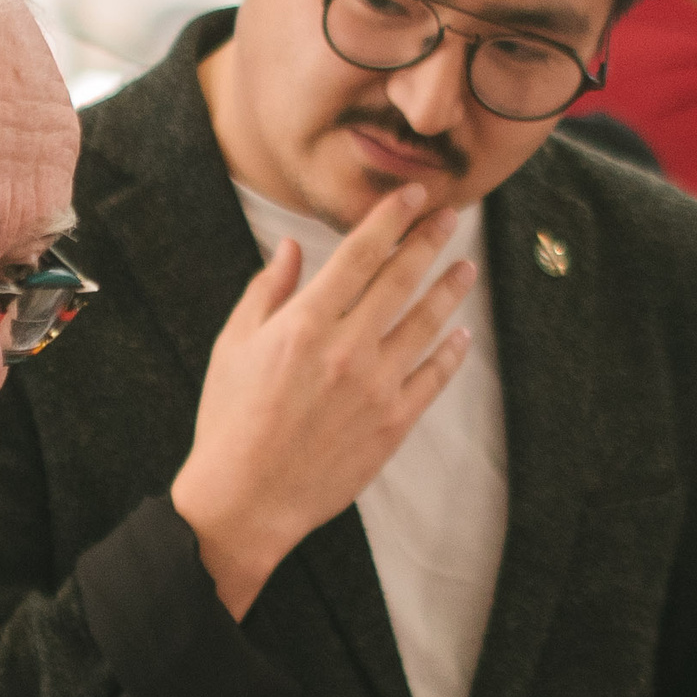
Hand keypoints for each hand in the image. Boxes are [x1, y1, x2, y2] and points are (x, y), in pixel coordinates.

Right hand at [170, 183, 477, 619]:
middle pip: (401, 281)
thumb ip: (267, 292)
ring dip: (449, 292)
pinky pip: (433, 379)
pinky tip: (461, 335)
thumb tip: (291, 248)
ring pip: (425, 325)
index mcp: (305, 323)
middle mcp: (347, 348)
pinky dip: (450, 354)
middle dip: (430, 242)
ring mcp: (376, 387)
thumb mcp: (234, 346)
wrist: (246, 499)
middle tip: (452, 217)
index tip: (414, 197)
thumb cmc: (230, 419)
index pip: (360, 254)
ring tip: (466, 269)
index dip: (391, 219)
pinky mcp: (393, 423)